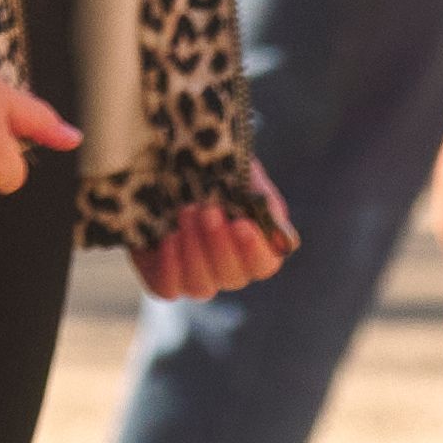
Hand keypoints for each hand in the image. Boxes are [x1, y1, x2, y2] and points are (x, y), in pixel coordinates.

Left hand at [134, 176, 297, 299]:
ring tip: (185, 213)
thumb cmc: (209, 163)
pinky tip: (169, 239)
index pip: (264, 265)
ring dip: (194, 252)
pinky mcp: (160, 272)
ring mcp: (193, 272)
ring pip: (201, 287)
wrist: (160, 154)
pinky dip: (170, 267)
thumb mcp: (241, 171)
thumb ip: (263, 204)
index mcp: (253, 243)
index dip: (254, 252)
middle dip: (218, 244)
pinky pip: (167, 289)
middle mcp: (226, 265)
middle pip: (232, 278)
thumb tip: (283, 241)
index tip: (241, 224)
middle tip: (207, 209)